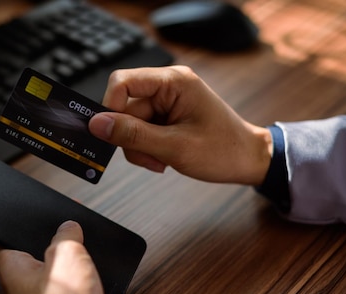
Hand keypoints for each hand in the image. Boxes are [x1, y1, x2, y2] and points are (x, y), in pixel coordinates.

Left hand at [0, 220, 111, 293]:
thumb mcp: (67, 253)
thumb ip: (66, 234)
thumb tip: (69, 227)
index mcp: (11, 270)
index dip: (9, 225)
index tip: (18, 216)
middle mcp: (19, 288)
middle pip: (29, 256)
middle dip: (46, 242)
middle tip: (62, 230)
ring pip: (49, 274)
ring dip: (64, 263)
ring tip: (80, 253)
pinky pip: (63, 291)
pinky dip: (74, 281)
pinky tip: (88, 277)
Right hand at [89, 65, 272, 185]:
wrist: (247, 160)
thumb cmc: (223, 150)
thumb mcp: (174, 147)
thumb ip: (133, 135)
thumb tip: (98, 124)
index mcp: (174, 82)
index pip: (123, 82)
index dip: (110, 107)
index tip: (109, 133)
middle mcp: (168, 86)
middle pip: (125, 108)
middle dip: (131, 138)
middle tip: (150, 158)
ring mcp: (167, 101)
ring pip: (130, 124)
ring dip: (139, 147)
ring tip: (160, 160)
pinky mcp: (166, 116)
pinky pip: (141, 131)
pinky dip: (146, 148)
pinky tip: (163, 158)